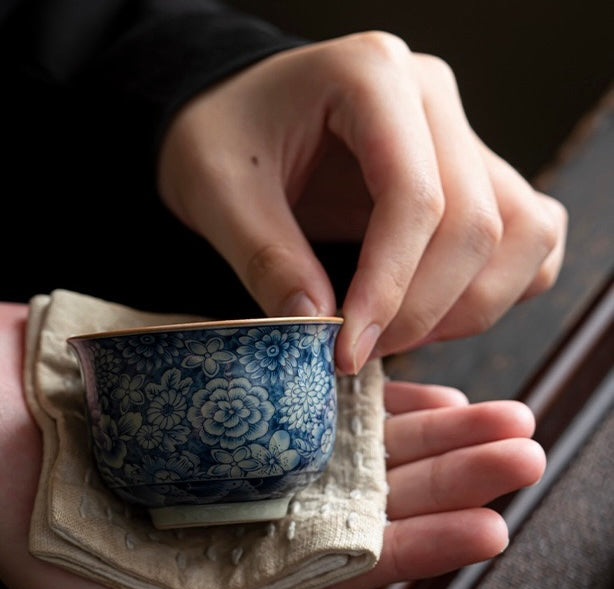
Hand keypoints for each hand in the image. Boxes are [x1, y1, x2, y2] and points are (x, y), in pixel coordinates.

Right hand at [0, 301, 544, 588]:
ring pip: (346, 446)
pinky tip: (413, 382)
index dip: (412, 550)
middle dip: (443, 479)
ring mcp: (230, 444)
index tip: (487, 526)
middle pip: (359, 500)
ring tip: (496, 413)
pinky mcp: (215, 387)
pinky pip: (303, 392)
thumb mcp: (64, 581)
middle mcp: (234, 506)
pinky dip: (358, 389)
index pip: (331, 566)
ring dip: (420, 431)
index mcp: (208, 562)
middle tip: (520, 452)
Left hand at [157, 31, 566, 372]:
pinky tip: (432, 315)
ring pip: (522, 234)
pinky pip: (527, 238)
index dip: (388, 289)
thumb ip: (268, 259)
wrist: (231, 118)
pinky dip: (496, 289)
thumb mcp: (218, 194)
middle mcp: (432, 100)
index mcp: (371, 77)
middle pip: (477, 224)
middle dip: (421, 311)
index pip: (415, 198)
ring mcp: (459, 136)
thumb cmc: (218, 139)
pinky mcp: (470, 176)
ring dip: (468, 307)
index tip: (347, 351)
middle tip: (358, 354)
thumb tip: (319, 328)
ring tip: (394, 338)